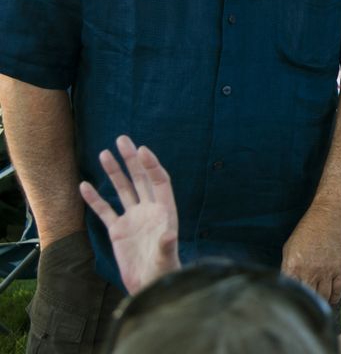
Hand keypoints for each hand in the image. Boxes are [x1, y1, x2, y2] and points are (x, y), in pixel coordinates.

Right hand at [79, 135, 180, 294]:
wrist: (149, 286)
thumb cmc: (163, 271)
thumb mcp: (166, 258)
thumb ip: (167, 246)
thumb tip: (170, 234)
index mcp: (165, 211)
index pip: (159, 181)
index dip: (151, 165)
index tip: (142, 149)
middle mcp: (149, 210)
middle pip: (140, 179)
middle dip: (132, 160)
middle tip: (122, 139)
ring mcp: (133, 218)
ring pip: (123, 190)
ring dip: (114, 172)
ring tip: (104, 153)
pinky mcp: (118, 230)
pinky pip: (105, 210)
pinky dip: (95, 199)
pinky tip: (84, 185)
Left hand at [281, 202, 340, 305]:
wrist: (330, 216)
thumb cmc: (308, 230)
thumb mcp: (290, 247)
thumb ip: (288, 267)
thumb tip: (287, 283)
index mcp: (293, 266)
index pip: (290, 292)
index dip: (291, 301)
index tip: (292, 306)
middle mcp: (310, 271)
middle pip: (308, 298)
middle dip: (306, 305)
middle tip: (305, 309)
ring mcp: (327, 271)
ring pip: (324, 296)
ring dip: (320, 303)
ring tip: (318, 306)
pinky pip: (338, 290)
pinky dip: (334, 298)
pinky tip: (331, 300)